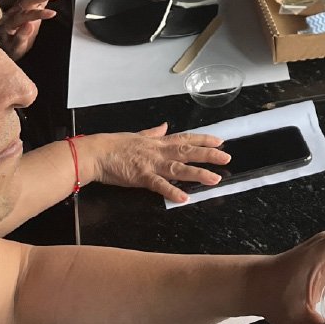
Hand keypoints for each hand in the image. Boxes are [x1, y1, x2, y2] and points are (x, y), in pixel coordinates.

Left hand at [0, 0, 65, 60]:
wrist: (3, 46)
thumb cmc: (9, 49)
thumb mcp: (15, 48)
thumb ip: (20, 37)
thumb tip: (29, 25)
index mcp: (11, 22)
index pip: (26, 14)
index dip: (39, 13)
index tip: (52, 13)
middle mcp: (14, 12)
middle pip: (30, 0)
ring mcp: (20, 8)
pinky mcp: (26, 7)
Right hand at [83, 123, 229, 203]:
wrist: (97, 153)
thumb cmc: (115, 145)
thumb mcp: (139, 135)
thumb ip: (154, 133)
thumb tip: (164, 126)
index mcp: (159, 142)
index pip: (186, 139)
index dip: (204, 140)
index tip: (220, 141)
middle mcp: (160, 151)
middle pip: (188, 152)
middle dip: (209, 154)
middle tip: (226, 158)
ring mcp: (152, 164)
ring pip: (180, 168)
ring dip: (198, 173)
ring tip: (214, 179)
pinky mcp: (142, 177)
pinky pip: (160, 185)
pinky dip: (172, 190)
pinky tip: (184, 197)